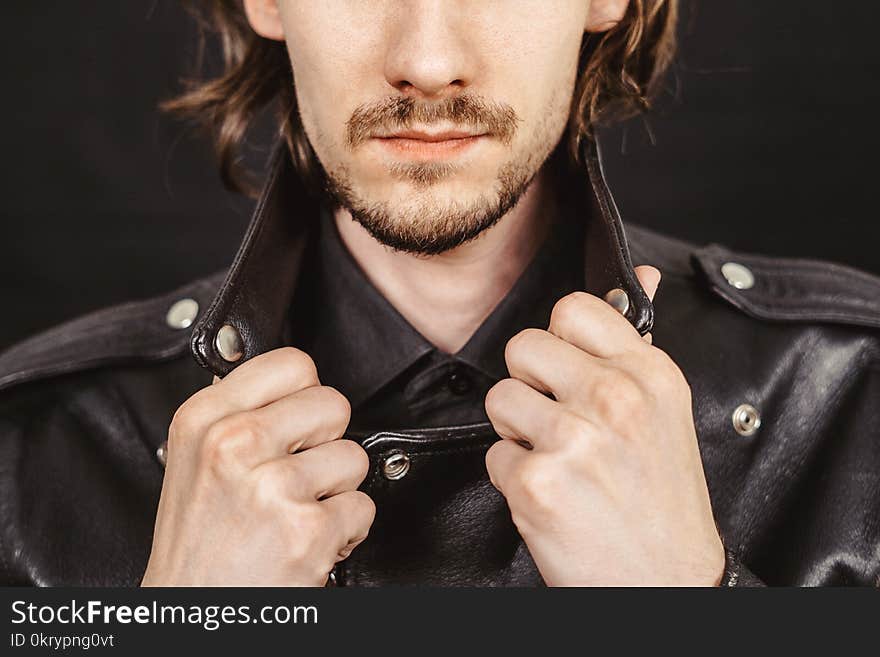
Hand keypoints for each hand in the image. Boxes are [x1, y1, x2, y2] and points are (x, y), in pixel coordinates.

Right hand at [141, 347, 374, 585]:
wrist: (192, 616)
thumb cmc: (198, 547)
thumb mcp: (193, 463)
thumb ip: (237, 414)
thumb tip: (286, 382)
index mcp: (205, 419)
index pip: (292, 363)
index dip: (306, 394)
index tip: (295, 421)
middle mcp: (235, 444)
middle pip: (333, 404)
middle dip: (326, 443)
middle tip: (296, 475)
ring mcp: (273, 486)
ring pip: (354, 456)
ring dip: (336, 491)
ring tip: (298, 513)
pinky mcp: (308, 529)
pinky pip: (363, 507)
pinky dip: (346, 531)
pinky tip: (309, 541)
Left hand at [484, 267, 724, 585]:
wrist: (666, 584)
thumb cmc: (663, 501)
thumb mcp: (667, 411)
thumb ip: (637, 342)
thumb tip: (642, 276)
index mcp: (649, 373)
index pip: (571, 308)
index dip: (560, 340)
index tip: (571, 368)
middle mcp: (614, 398)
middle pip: (522, 347)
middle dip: (531, 384)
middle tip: (560, 420)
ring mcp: (573, 440)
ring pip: (500, 399)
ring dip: (518, 433)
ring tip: (559, 462)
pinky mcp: (536, 482)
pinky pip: (493, 456)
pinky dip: (514, 479)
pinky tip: (554, 495)